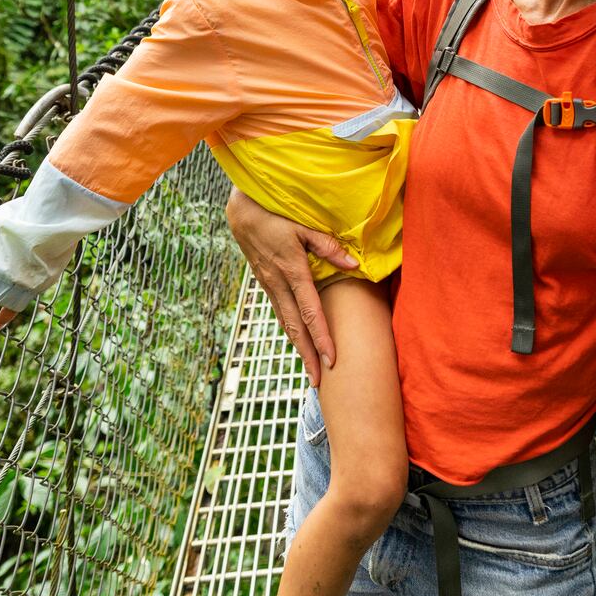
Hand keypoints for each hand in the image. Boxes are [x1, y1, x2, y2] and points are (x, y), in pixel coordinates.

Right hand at [226, 187, 358, 385]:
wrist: (241, 213)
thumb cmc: (276, 215)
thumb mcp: (303, 225)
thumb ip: (328, 246)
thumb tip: (353, 264)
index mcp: (292, 271)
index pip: (310, 312)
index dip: (321, 337)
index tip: (331, 359)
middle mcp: (279, 284)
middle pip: (296, 327)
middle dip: (308, 356)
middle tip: (319, 382)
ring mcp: (269, 286)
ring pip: (286, 324)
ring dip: (299, 348)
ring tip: (310, 370)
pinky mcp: (266, 284)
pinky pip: (280, 313)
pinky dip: (290, 331)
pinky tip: (298, 341)